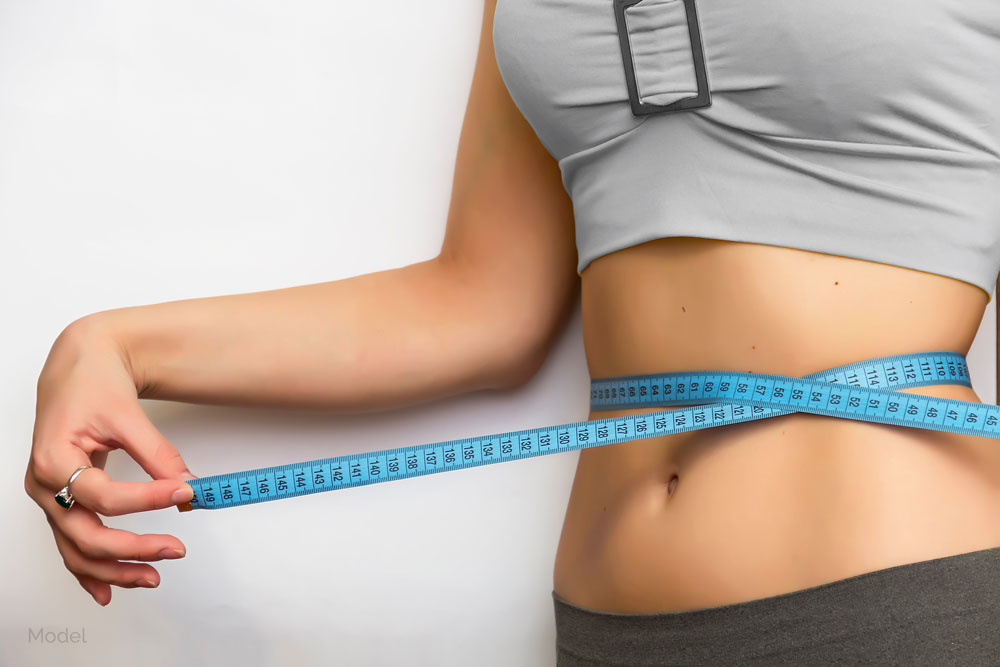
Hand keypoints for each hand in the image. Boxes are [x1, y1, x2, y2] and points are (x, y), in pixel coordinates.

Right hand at [24, 316, 198, 605]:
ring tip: (152, 577)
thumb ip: (157, 453)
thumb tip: (188, 484)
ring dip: (114, 569)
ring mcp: (49, 496)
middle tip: (174, 549)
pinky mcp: (60, 501)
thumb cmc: (93, 383)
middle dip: (131, 549)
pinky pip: (71, 544)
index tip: (185, 491)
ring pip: (75, 549)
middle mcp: (44, 484)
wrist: (77, 367)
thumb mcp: (127, 414)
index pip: (103, 496)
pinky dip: (90, 570)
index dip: (147, 500)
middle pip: (84, 534)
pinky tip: (109, 591)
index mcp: (54, 459)